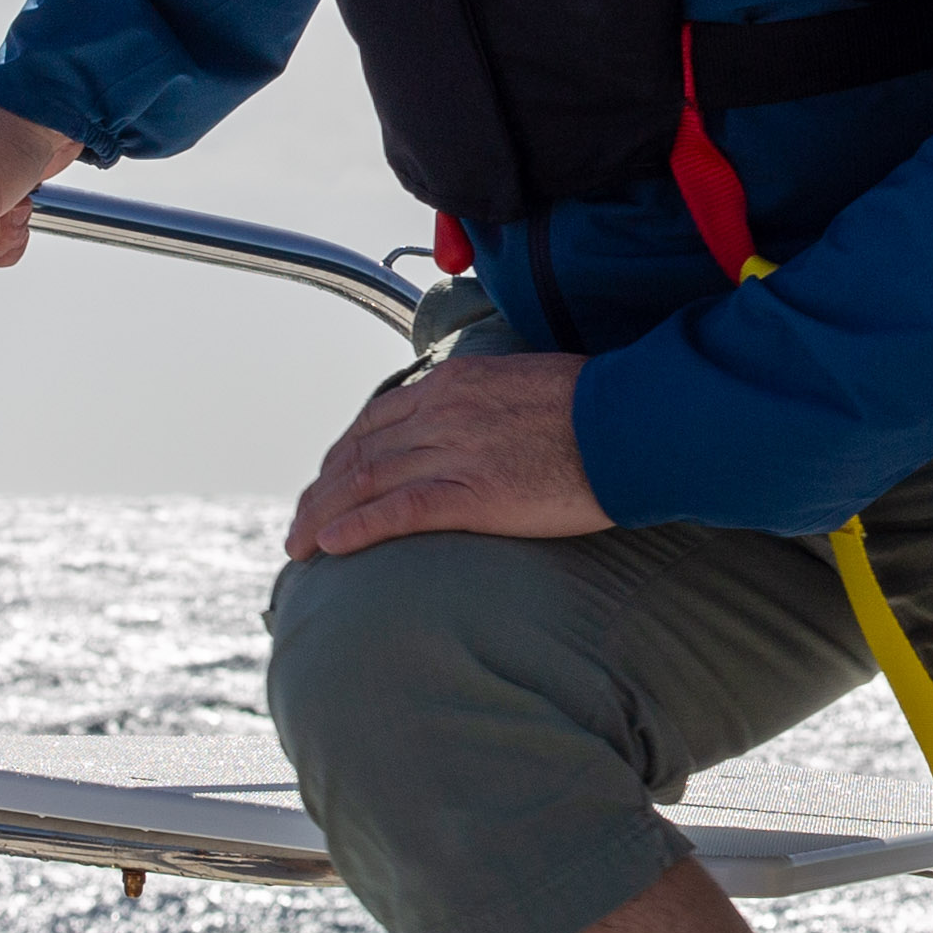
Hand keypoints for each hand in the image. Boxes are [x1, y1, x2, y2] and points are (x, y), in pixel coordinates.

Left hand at [287, 354, 609, 557]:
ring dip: (320, 517)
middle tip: (299, 526)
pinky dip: (356, 529)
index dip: (341, 457)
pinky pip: (397, 512)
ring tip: (299, 547)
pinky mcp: (472, 494)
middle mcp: (441, 414)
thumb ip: (491, 403)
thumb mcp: (531, 384)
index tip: (327, 483)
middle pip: (357, 454)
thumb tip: (485, 428)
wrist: (633, 423)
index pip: (375, 422)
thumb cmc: (600, 407)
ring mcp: (453, 452)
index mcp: (454, 386)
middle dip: (318, 493)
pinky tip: (331, 547)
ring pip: (363, 484)